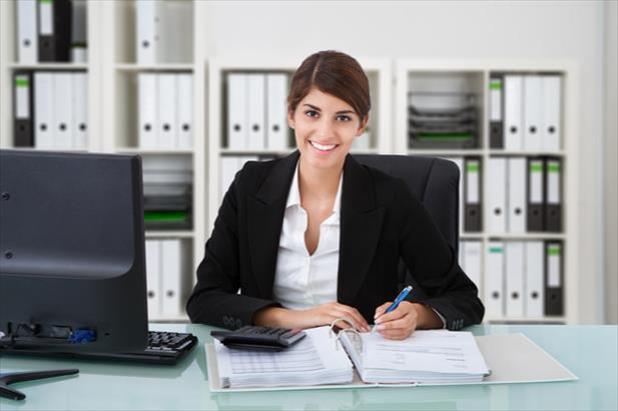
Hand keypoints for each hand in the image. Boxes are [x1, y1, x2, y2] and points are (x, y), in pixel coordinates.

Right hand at [253, 302, 370, 331]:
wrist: (293, 319)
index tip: (365, 326)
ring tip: (361, 331)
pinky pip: (337, 320)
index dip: (359, 318)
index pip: (351, 310)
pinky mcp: (322, 316)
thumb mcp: (324, 321)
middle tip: (366, 329)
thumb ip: (335, 322)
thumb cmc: (308, 322)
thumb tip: (348, 331)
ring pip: (346, 315)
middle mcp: (331, 306)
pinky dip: (345, 325)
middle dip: (360, 320)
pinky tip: (350, 331)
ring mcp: (326, 310)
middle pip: (351, 311)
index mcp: (333, 305)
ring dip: (356, 323)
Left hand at [373, 301, 418, 339]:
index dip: (387, 317)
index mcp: (407, 307)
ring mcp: (411, 327)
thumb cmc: (399, 308)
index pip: (398, 312)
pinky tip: (383, 333)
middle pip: (402, 323)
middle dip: (388, 326)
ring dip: (387, 332)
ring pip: (400, 331)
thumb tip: (377, 316)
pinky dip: (390, 336)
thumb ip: (383, 308)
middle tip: (378, 326)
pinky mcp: (408, 334)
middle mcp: (411, 317)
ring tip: (379, 329)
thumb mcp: (391, 304)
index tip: (378, 319)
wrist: (410, 314)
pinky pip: (399, 337)